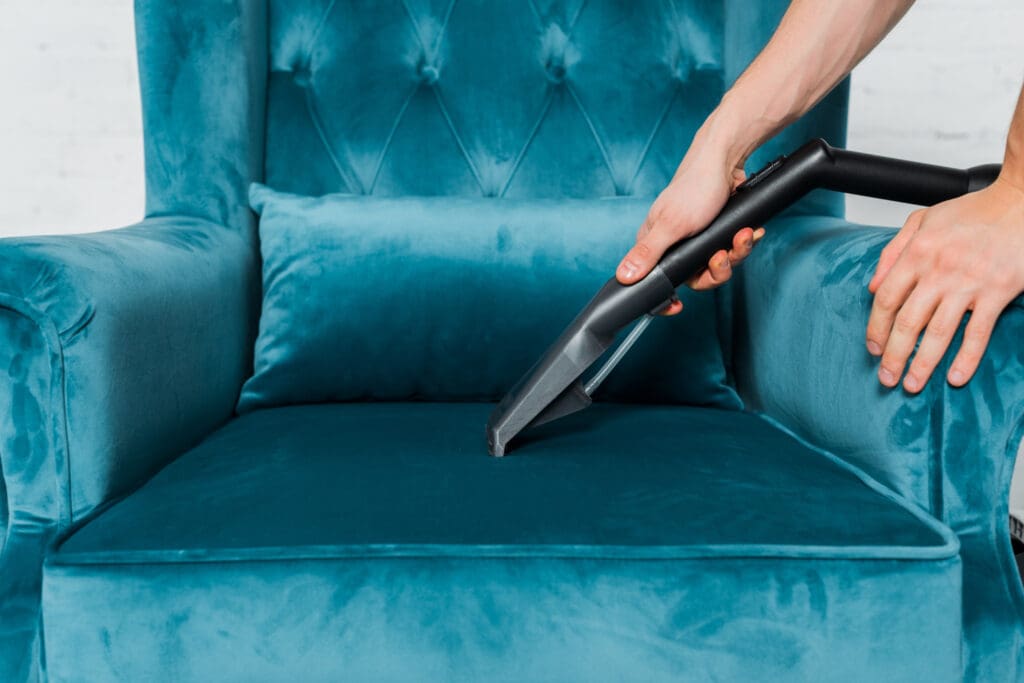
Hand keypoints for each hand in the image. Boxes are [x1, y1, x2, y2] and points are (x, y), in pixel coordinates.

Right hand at [616, 150, 762, 314]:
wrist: (725, 160)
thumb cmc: (695, 188)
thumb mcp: (671, 225)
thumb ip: (648, 254)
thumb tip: (623, 277)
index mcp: (656, 245)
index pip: (656, 282)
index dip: (667, 298)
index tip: (678, 307)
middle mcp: (675, 245)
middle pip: (696, 278)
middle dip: (716, 270)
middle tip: (722, 254)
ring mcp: (698, 240)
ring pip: (717, 265)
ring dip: (735, 253)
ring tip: (742, 235)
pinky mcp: (717, 232)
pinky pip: (732, 250)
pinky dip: (743, 242)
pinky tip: (749, 231)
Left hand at [866, 177, 1023, 391]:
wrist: (1021, 201)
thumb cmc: (974, 211)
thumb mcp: (922, 220)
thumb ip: (893, 252)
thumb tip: (872, 286)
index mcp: (917, 254)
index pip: (885, 300)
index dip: (875, 329)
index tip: (873, 348)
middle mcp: (938, 271)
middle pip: (906, 323)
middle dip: (893, 356)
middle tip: (885, 378)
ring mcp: (968, 284)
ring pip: (937, 333)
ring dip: (922, 364)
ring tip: (911, 384)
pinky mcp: (996, 292)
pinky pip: (978, 332)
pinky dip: (966, 358)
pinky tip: (955, 377)